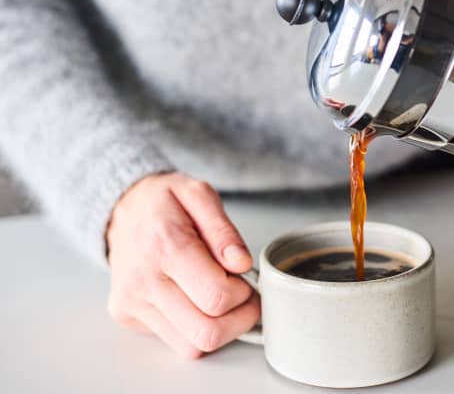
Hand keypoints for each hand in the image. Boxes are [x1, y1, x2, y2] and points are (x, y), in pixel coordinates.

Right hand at [106, 172, 259, 358]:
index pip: (217, 296)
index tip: (246, 279)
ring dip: (220, 329)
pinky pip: (175, 342)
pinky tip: (197, 302)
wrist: (121, 209)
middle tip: (245, 297)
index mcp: (164, 246)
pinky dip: (195, 330)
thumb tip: (241, 264)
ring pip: (191, 346)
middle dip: (238, 319)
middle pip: (206, 331)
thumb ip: (223, 230)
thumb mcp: (198, 193)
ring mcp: (131, 302)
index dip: (244, 294)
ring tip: (223, 300)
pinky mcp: (127, 316)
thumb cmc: (163, 202)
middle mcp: (143, 280)